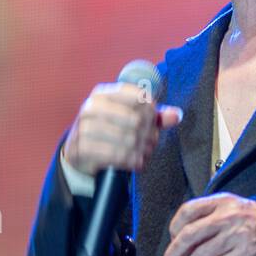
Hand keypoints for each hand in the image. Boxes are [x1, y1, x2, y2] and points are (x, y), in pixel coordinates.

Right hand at [63, 81, 182, 175]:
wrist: (79, 153)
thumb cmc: (109, 132)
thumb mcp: (129, 119)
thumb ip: (153, 116)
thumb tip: (177, 115)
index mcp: (103, 94)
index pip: (136, 96)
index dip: (151, 109)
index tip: (153, 120)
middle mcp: (91, 107)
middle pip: (135, 119)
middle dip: (149, 133)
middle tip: (152, 142)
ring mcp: (84, 128)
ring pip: (127, 139)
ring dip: (141, 149)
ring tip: (145, 152)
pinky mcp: (82, 148)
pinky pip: (115, 155)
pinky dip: (130, 160)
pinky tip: (136, 162)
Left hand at [162, 193, 255, 255]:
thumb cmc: (251, 220)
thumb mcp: (231, 206)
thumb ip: (209, 214)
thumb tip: (180, 238)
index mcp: (221, 202)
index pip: (188, 210)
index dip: (175, 226)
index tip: (172, 239)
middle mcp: (227, 217)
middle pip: (190, 235)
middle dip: (174, 253)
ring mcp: (236, 236)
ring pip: (201, 255)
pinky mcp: (245, 254)